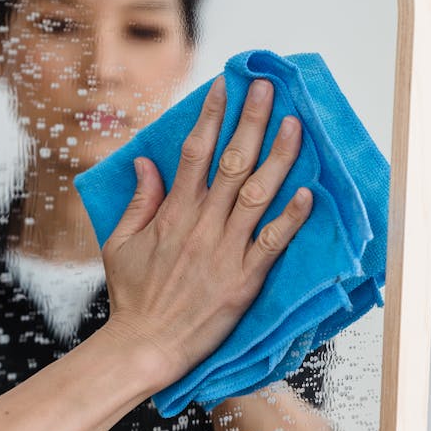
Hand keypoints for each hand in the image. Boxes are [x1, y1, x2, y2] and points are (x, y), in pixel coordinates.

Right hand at [101, 76, 311, 389]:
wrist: (146, 344)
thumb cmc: (133, 296)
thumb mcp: (120, 242)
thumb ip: (138, 201)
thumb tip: (145, 164)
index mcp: (174, 212)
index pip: (195, 151)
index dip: (211, 115)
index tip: (224, 86)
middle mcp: (203, 224)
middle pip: (232, 161)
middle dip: (251, 120)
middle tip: (266, 88)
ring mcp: (226, 250)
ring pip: (258, 193)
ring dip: (278, 157)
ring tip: (295, 125)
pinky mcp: (245, 278)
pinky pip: (273, 242)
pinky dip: (292, 217)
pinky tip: (309, 193)